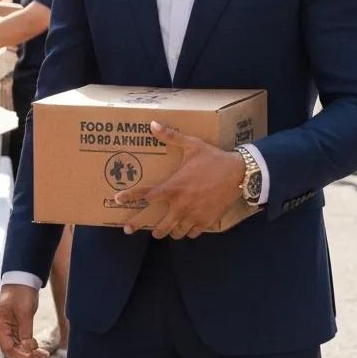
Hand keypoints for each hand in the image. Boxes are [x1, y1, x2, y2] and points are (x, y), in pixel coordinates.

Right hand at [0, 285, 48, 357]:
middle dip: (27, 355)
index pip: (7, 348)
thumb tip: (29, 349)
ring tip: (44, 354)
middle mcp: (0, 329)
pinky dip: (29, 346)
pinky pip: (20, 341)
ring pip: (17, 347)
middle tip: (42, 356)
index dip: (21, 355)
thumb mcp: (25, 312)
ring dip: (29, 352)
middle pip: (12, 349)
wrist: (23, 280)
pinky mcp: (14, 327)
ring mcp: (7, 328)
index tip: (35, 357)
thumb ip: (26, 332)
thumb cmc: (21, 292)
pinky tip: (39, 349)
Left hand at [114, 121, 244, 238]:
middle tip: (130, 228)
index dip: (130, 197)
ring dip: (168, 232)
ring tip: (161, 231)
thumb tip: (152, 123)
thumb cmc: (213, 158)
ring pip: (175, 233)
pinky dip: (187, 232)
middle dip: (143, 227)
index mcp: (174, 187)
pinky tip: (185, 228)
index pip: (146, 195)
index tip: (117, 200)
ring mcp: (194, 215)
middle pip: (159, 225)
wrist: (239, 173)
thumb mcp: (191, 145)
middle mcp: (181, 205)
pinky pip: (192, 233)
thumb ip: (170, 136)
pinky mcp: (207, 221)